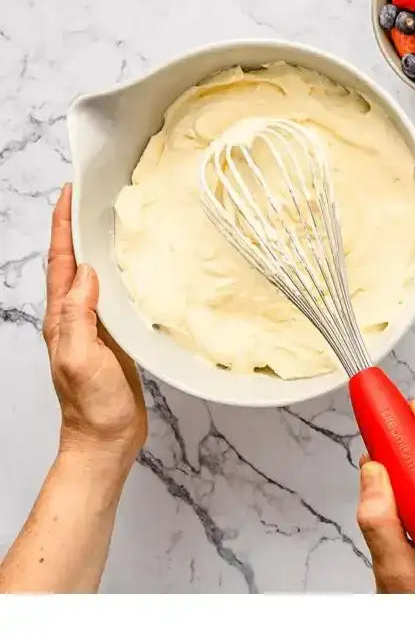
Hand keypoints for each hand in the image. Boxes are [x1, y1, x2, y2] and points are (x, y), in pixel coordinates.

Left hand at [43, 184, 146, 470]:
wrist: (106, 441)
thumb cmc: (92, 406)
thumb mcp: (81, 359)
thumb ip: (78, 316)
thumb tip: (87, 274)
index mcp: (63, 319)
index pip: (61, 263)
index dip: (62, 227)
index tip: (70, 194)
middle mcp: (75, 318)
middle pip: (72, 263)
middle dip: (75, 228)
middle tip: (89, 197)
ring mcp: (94, 328)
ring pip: (92, 277)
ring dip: (96, 247)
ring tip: (109, 221)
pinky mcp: (115, 338)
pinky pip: (113, 297)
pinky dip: (118, 274)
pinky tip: (132, 269)